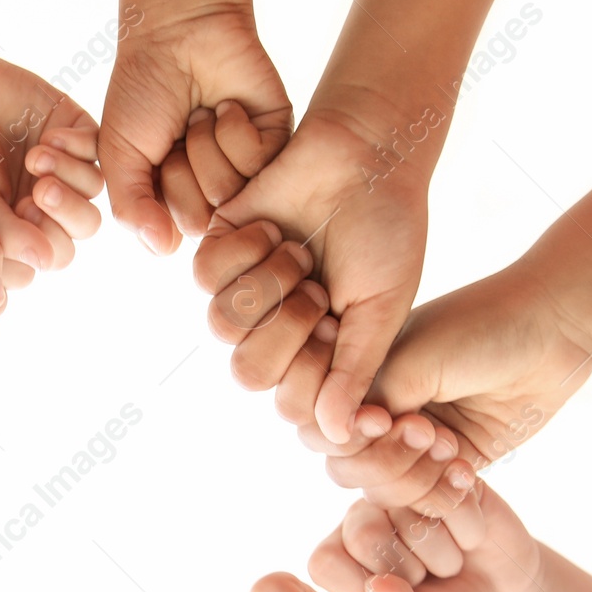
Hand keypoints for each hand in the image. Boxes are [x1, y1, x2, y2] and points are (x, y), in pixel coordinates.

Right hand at [0, 43, 103, 275]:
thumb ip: (6, 235)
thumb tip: (43, 263)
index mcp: (27, 227)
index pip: (58, 252)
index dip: (49, 239)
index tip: (21, 212)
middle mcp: (50, 201)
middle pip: (86, 224)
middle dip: (68, 211)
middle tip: (40, 190)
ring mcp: (65, 165)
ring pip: (93, 186)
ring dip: (68, 174)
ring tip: (35, 156)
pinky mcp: (74, 129)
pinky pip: (95, 148)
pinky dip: (76, 146)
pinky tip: (48, 136)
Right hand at [102, 3, 291, 252]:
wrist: (177, 32)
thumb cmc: (143, 91)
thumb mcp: (119, 156)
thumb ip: (130, 209)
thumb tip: (162, 249)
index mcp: (177, 198)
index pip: (177, 230)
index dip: (162, 192)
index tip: (154, 153)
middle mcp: (215, 189)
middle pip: (207, 218)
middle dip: (184, 170)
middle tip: (178, 131)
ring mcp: (249, 169)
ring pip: (233, 194)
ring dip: (207, 147)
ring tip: (200, 115)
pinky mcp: (277, 142)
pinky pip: (259, 163)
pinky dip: (234, 131)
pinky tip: (226, 107)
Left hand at [196, 100, 432, 442]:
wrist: (366, 155)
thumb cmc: (385, 232)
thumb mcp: (381, 309)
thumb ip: (355, 372)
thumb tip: (338, 436)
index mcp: (317, 351)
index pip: (289, 402)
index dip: (308, 377)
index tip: (339, 332)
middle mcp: (275, 327)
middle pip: (248, 373)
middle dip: (286, 332)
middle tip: (319, 291)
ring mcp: (244, 288)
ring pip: (222, 325)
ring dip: (268, 287)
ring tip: (300, 253)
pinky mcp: (218, 246)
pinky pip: (206, 276)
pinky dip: (245, 252)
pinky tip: (274, 229)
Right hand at [301, 259, 591, 480]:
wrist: (554, 331)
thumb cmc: (481, 329)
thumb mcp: (414, 361)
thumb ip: (371, 402)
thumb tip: (338, 440)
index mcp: (358, 375)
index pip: (319, 424)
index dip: (347, 435)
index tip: (387, 417)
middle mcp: (378, 410)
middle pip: (346, 467)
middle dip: (385, 460)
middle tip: (430, 431)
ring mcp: (413, 441)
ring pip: (384, 491)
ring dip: (417, 477)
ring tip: (453, 447)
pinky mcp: (450, 463)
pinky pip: (427, 500)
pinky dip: (443, 494)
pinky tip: (468, 470)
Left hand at [306, 481, 544, 591]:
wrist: (504, 585)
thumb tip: (377, 590)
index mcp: (337, 555)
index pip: (324, 564)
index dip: (368, 587)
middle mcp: (358, 516)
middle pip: (364, 536)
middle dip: (413, 570)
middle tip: (431, 577)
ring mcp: (397, 488)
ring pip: (409, 516)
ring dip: (446, 553)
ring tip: (452, 558)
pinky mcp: (438, 469)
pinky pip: (450, 495)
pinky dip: (470, 528)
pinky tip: (471, 536)